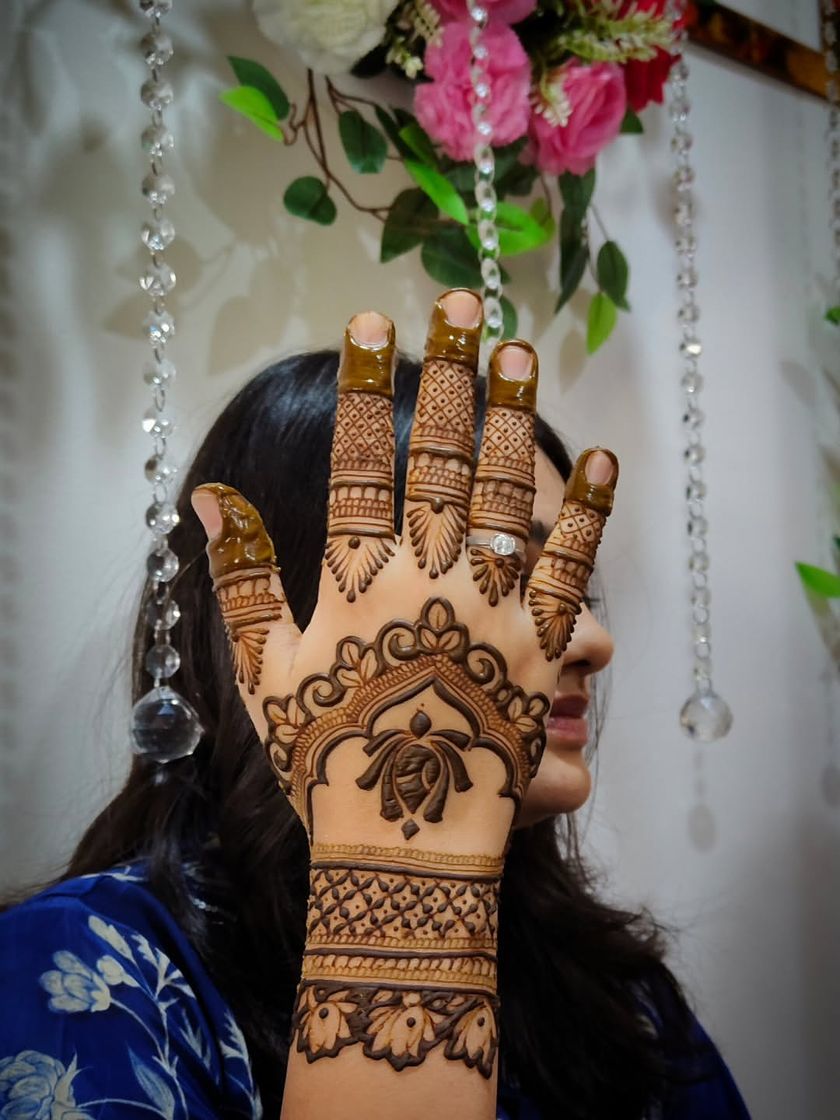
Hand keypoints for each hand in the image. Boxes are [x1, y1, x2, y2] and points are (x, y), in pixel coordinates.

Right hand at [191, 290, 617, 861]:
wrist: (407, 832)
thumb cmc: (327, 752)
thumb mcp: (263, 668)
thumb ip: (239, 577)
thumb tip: (208, 498)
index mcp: (356, 574)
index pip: (358, 458)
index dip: (363, 387)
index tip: (369, 325)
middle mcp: (427, 570)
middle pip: (439, 453)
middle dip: (447, 373)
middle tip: (460, 308)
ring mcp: (492, 600)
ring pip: (503, 487)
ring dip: (511, 416)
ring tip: (519, 352)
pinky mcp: (543, 639)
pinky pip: (573, 561)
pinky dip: (589, 510)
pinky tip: (604, 458)